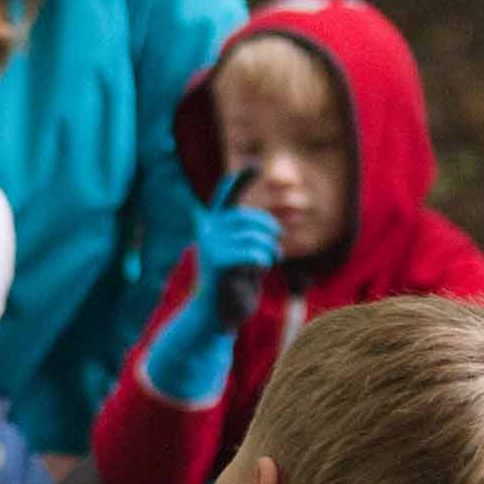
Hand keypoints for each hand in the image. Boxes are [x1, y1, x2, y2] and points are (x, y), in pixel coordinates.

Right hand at [184, 172, 283, 334]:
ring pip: (253, 234)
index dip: (241, 180)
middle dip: (268, 228)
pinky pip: (252, 251)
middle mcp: (208, 232)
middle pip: (249, 217)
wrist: (216, 318)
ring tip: (270, 260)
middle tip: (276, 244)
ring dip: (269, 248)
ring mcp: (210, 245)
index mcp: (213, 228)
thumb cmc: (233, 288)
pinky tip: (261, 268)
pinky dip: (263, 259)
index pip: (227, 197)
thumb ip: (248, 239)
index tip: (255, 165)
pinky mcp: (217, 260)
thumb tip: (268, 225)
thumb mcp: (242, 258)